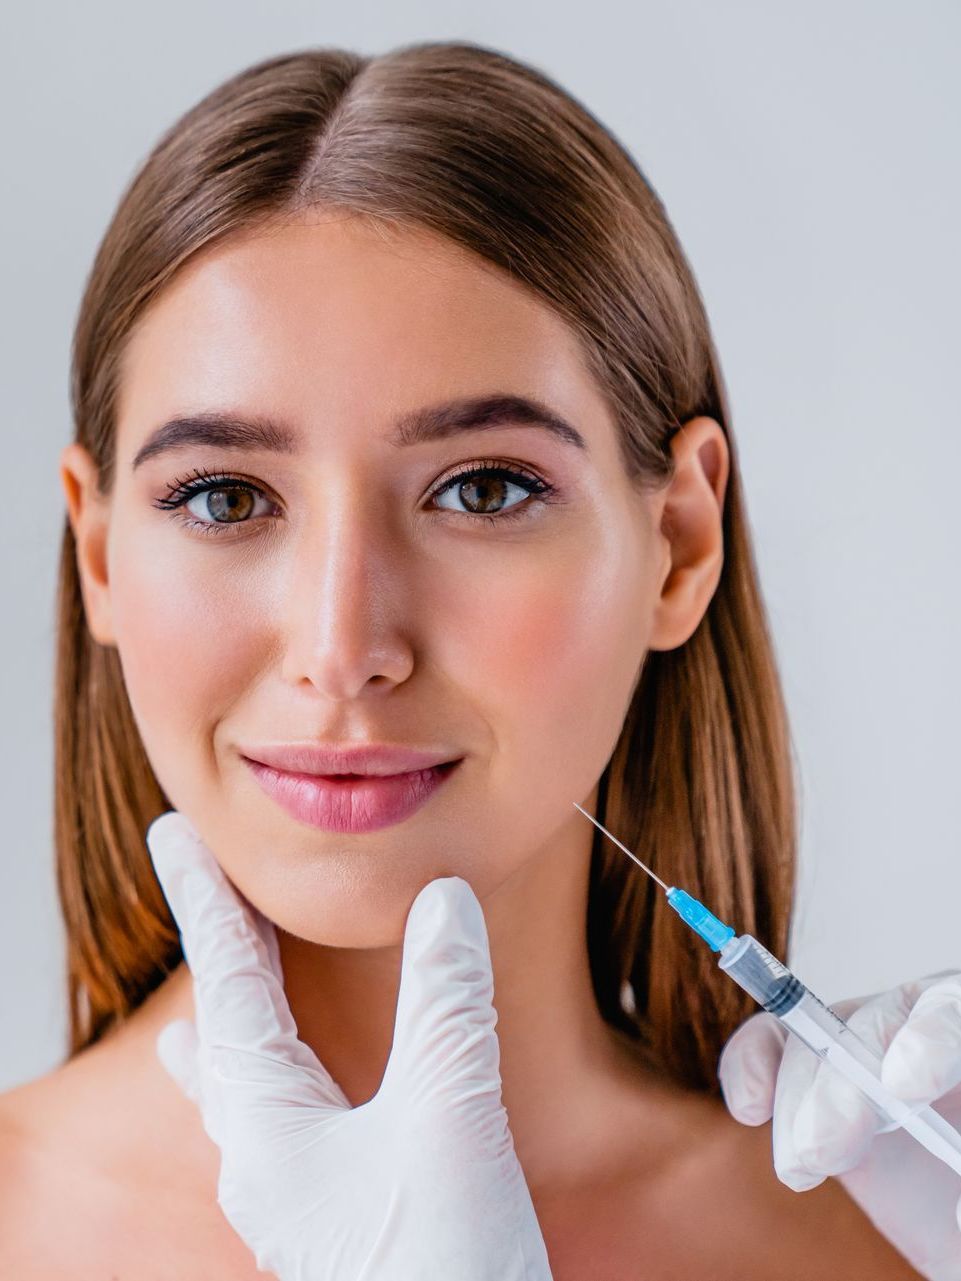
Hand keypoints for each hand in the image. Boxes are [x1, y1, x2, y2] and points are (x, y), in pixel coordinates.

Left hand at [146, 809, 552, 1280]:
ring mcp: (296, 1192)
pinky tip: (290, 1090)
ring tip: (201, 1004)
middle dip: (213, 955)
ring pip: (244, 1085)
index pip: (229, 983)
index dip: (207, 899)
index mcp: (269, 1126)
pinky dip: (278, 1076)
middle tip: (196, 891)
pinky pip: (284, 1121)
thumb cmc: (447, 1265)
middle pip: (222, 1029)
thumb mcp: (450, 1116)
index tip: (175, 837)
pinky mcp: (336, 1212)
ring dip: (233, 1024)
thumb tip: (445, 900)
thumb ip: (446, 1000)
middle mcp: (265, 1158)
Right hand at [718, 971, 960, 1279]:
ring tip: (804, 1163)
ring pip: (818, 1042)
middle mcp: (916, 1036)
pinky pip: (771, 1044)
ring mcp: (864, 1050)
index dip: (930, 1037)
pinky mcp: (816, 1077)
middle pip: (878, 1025)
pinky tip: (750, 1107)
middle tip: (828, 1143)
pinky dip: (751, 1064)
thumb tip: (953, 1210)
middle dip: (845, 1079)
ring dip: (800, 1098)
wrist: (954, 1219)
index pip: (950, 1011)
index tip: (905, 1086)